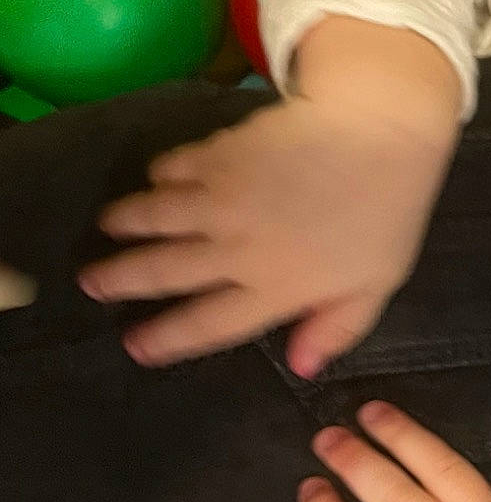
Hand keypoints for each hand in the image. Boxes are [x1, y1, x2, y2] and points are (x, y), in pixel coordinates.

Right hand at [79, 18, 461, 375]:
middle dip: (121, 279)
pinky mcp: (218, 154)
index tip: (135, 346)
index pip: (210, 325)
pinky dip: (160, 175)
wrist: (380, 134)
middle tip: (92, 283)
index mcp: (277, 289)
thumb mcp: (375, 286)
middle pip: (164, 271)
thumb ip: (335, 327)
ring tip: (109, 226)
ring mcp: (222, 199)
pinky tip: (158, 179)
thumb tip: (300, 367)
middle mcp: (237, 249)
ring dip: (126, 222)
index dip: (168, 338)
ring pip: (155, 216)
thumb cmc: (386, 216)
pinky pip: (173, 168)